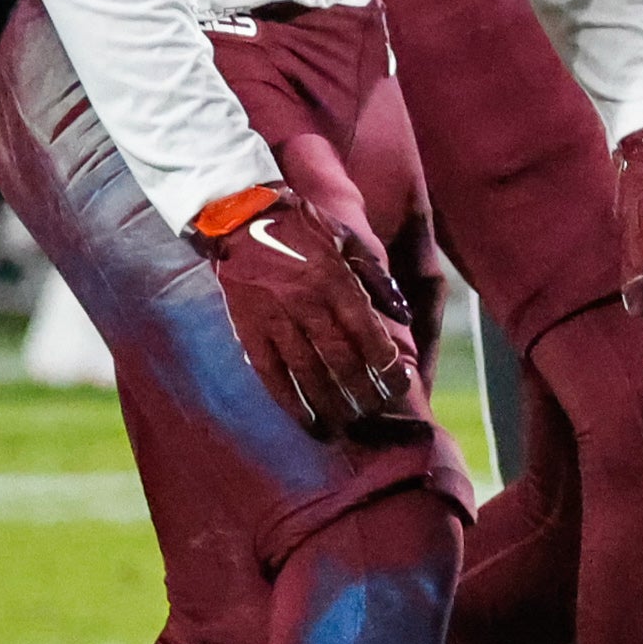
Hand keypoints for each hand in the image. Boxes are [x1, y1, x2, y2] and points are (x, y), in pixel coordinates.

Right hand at [198, 186, 420, 436]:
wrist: (239, 216)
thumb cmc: (301, 226)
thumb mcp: (347, 240)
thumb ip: (377, 278)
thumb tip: (403, 314)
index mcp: (335, 281)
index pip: (367, 333)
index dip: (385, 364)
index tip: (400, 386)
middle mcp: (307, 304)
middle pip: (340, 358)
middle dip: (361, 390)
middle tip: (375, 413)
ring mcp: (275, 319)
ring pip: (307, 371)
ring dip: (329, 403)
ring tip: (345, 427)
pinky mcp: (248, 328)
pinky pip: (270, 372)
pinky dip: (289, 400)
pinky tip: (305, 420)